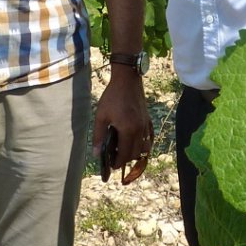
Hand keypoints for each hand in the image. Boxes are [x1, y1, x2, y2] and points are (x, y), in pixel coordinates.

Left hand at [92, 68, 153, 183]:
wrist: (127, 80)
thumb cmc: (112, 97)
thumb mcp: (101, 116)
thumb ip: (98, 136)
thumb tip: (96, 154)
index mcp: (128, 130)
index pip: (125, 154)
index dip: (118, 163)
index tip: (111, 165)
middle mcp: (139, 130)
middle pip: (135, 153)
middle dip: (125, 159)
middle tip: (115, 157)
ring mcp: (145, 125)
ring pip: (144, 147)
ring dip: (135, 152)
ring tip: (124, 150)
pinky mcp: (148, 119)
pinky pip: (149, 137)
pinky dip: (144, 143)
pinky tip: (136, 142)